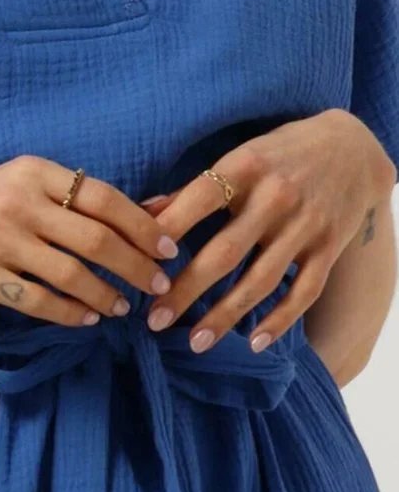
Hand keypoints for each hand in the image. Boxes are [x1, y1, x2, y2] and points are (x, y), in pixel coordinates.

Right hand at [0, 154, 179, 326]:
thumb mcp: (22, 184)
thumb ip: (78, 196)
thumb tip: (154, 206)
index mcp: (34, 172)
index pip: (103, 197)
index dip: (142, 225)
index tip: (169, 248)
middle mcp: (19, 201)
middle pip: (95, 237)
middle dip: (135, 265)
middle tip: (160, 285)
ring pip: (71, 273)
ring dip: (106, 294)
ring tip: (124, 306)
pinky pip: (39, 301)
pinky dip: (71, 313)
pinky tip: (87, 319)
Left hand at [138, 109, 396, 354]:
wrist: (351, 149)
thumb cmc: (279, 153)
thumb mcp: (238, 157)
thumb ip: (193, 189)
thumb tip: (143, 212)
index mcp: (245, 167)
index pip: (200, 199)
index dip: (169, 230)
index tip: (139, 261)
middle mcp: (275, 198)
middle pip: (225, 252)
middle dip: (187, 290)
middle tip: (154, 319)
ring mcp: (304, 226)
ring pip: (261, 280)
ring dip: (225, 315)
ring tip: (195, 342)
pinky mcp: (328, 248)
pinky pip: (303, 292)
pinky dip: (280, 320)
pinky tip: (253, 342)